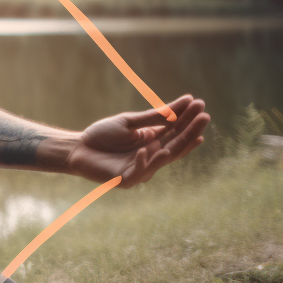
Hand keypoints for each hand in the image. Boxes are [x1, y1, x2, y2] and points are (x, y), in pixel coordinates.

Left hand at [68, 94, 209, 187]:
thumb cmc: (102, 135)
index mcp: (153, 142)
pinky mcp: (127, 179)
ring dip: (177, 147)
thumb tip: (181, 103)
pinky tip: (149, 148)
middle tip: (205, 116)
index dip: (188, 120)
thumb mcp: (129, 123)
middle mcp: (152, 156)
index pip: (175, 131)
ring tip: (193, 134)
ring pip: (163, 159)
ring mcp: (141, 169)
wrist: (77, 148)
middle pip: (175, 144)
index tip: (200, 106)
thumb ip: (153, 117)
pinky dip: (144, 161)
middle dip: (191, 130)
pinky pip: (139, 171)